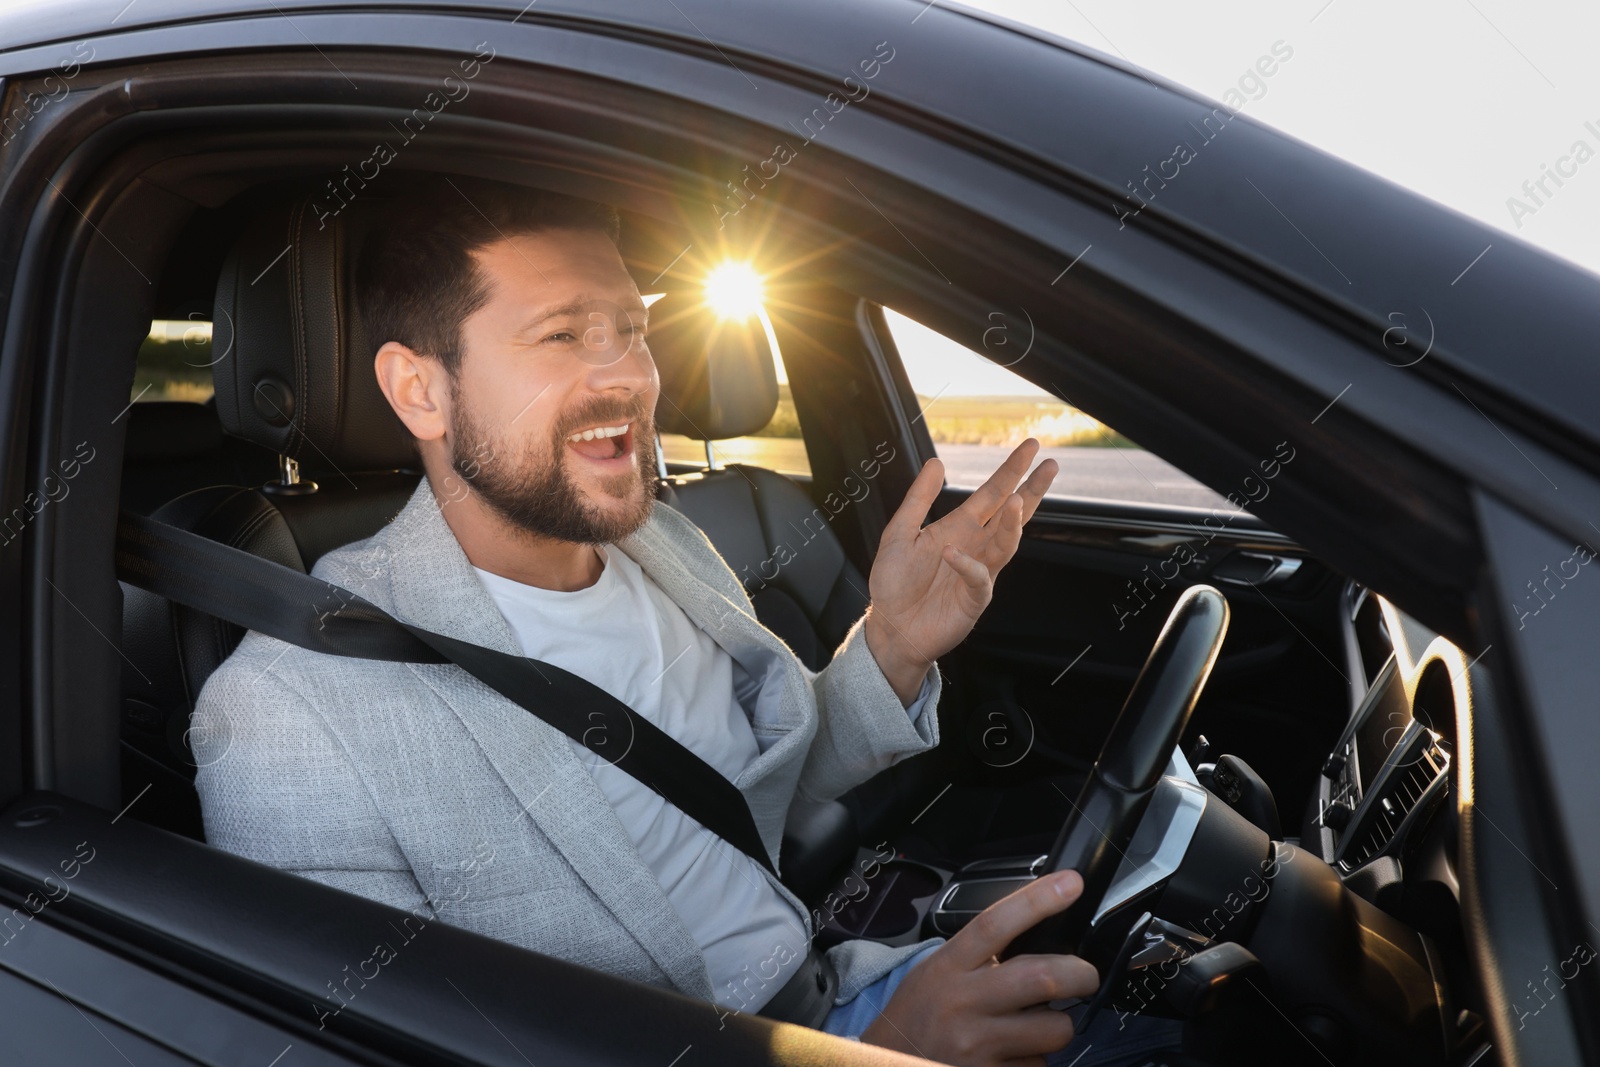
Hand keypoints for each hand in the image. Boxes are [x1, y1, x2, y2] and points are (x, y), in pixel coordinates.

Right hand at [858, 869, 1097, 1066]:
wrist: (888, 1063)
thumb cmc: (918, 1014)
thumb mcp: (938, 970)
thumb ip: (980, 953)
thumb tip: (1039, 931)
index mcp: (949, 967)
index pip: (995, 924)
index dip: (1036, 901)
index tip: (1070, 884)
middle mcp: (963, 1004)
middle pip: (1042, 977)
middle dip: (1081, 974)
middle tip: (1084, 975)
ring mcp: (978, 1045)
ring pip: (1053, 1029)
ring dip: (1058, 1024)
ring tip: (1037, 1022)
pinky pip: (1039, 1065)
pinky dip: (1036, 1058)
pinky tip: (1014, 1052)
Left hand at [865, 439, 1057, 702]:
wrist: (891, 627)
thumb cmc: (895, 583)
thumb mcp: (900, 532)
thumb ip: (918, 498)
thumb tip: (936, 462)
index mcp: (960, 527)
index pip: (993, 493)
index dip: (1012, 470)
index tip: (1031, 447)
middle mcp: (975, 546)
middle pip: (1012, 514)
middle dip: (1031, 490)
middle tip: (1050, 465)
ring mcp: (979, 572)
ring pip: (1005, 543)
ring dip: (1012, 523)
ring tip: (1017, 501)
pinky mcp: (974, 598)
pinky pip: (978, 577)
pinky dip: (966, 564)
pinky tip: (951, 553)